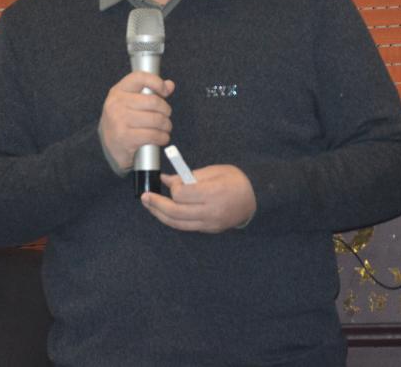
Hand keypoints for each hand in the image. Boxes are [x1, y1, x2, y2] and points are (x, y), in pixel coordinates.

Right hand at [98, 72, 174, 171]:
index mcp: (119, 91)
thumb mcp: (132, 102)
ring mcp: (119, 121)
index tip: (165, 91)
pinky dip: (162, 137)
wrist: (108, 144)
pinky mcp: (124, 137)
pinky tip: (161, 138)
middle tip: (166, 116)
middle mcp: (117, 104)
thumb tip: (169, 85)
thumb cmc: (123, 119)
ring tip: (165, 128)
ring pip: (156, 119)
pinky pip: (152, 135)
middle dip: (166, 110)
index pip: (140, 78)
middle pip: (153, 101)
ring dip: (166, 126)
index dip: (156, 82)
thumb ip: (151, 91)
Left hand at [141, 164, 256, 232]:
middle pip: (175, 212)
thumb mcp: (214, 170)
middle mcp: (211, 212)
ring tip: (149, 206)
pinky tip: (164, 213)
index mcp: (213, 193)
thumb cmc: (236, 179)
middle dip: (156, 204)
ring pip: (178, 224)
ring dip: (160, 215)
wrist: (256, 198)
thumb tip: (167, 179)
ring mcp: (210, 224)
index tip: (173, 180)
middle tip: (144, 197)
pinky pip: (186, 227)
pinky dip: (173, 220)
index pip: (181, 195)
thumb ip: (190, 176)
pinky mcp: (210, 229)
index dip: (173, 187)